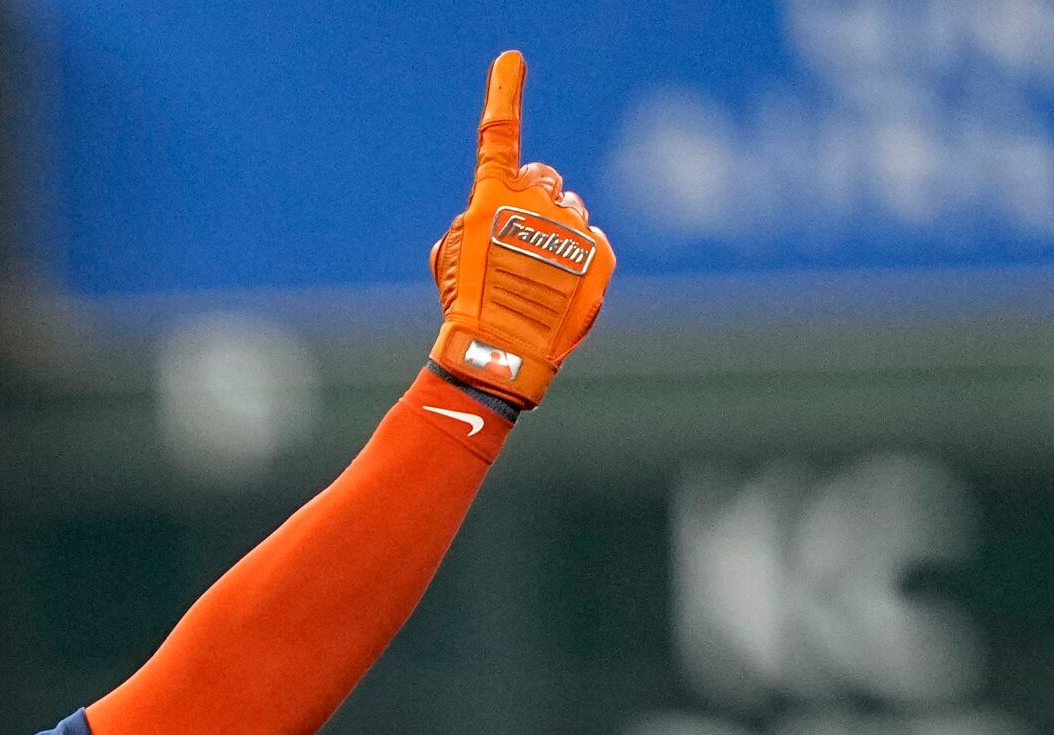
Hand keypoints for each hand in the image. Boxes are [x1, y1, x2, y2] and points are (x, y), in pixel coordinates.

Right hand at [429, 51, 614, 409]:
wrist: (502, 354)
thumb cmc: (467, 309)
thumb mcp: (452, 260)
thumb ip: (480, 222)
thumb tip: (508, 215)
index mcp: (493, 197)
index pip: (499, 134)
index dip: (504, 94)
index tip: (510, 60)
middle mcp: (537, 201)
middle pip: (543, 178)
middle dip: (532, 199)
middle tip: (518, 239)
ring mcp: (573, 227)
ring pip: (570, 211)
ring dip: (555, 231)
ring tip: (536, 277)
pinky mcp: (601, 253)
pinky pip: (592, 242)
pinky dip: (577, 262)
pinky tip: (557, 292)